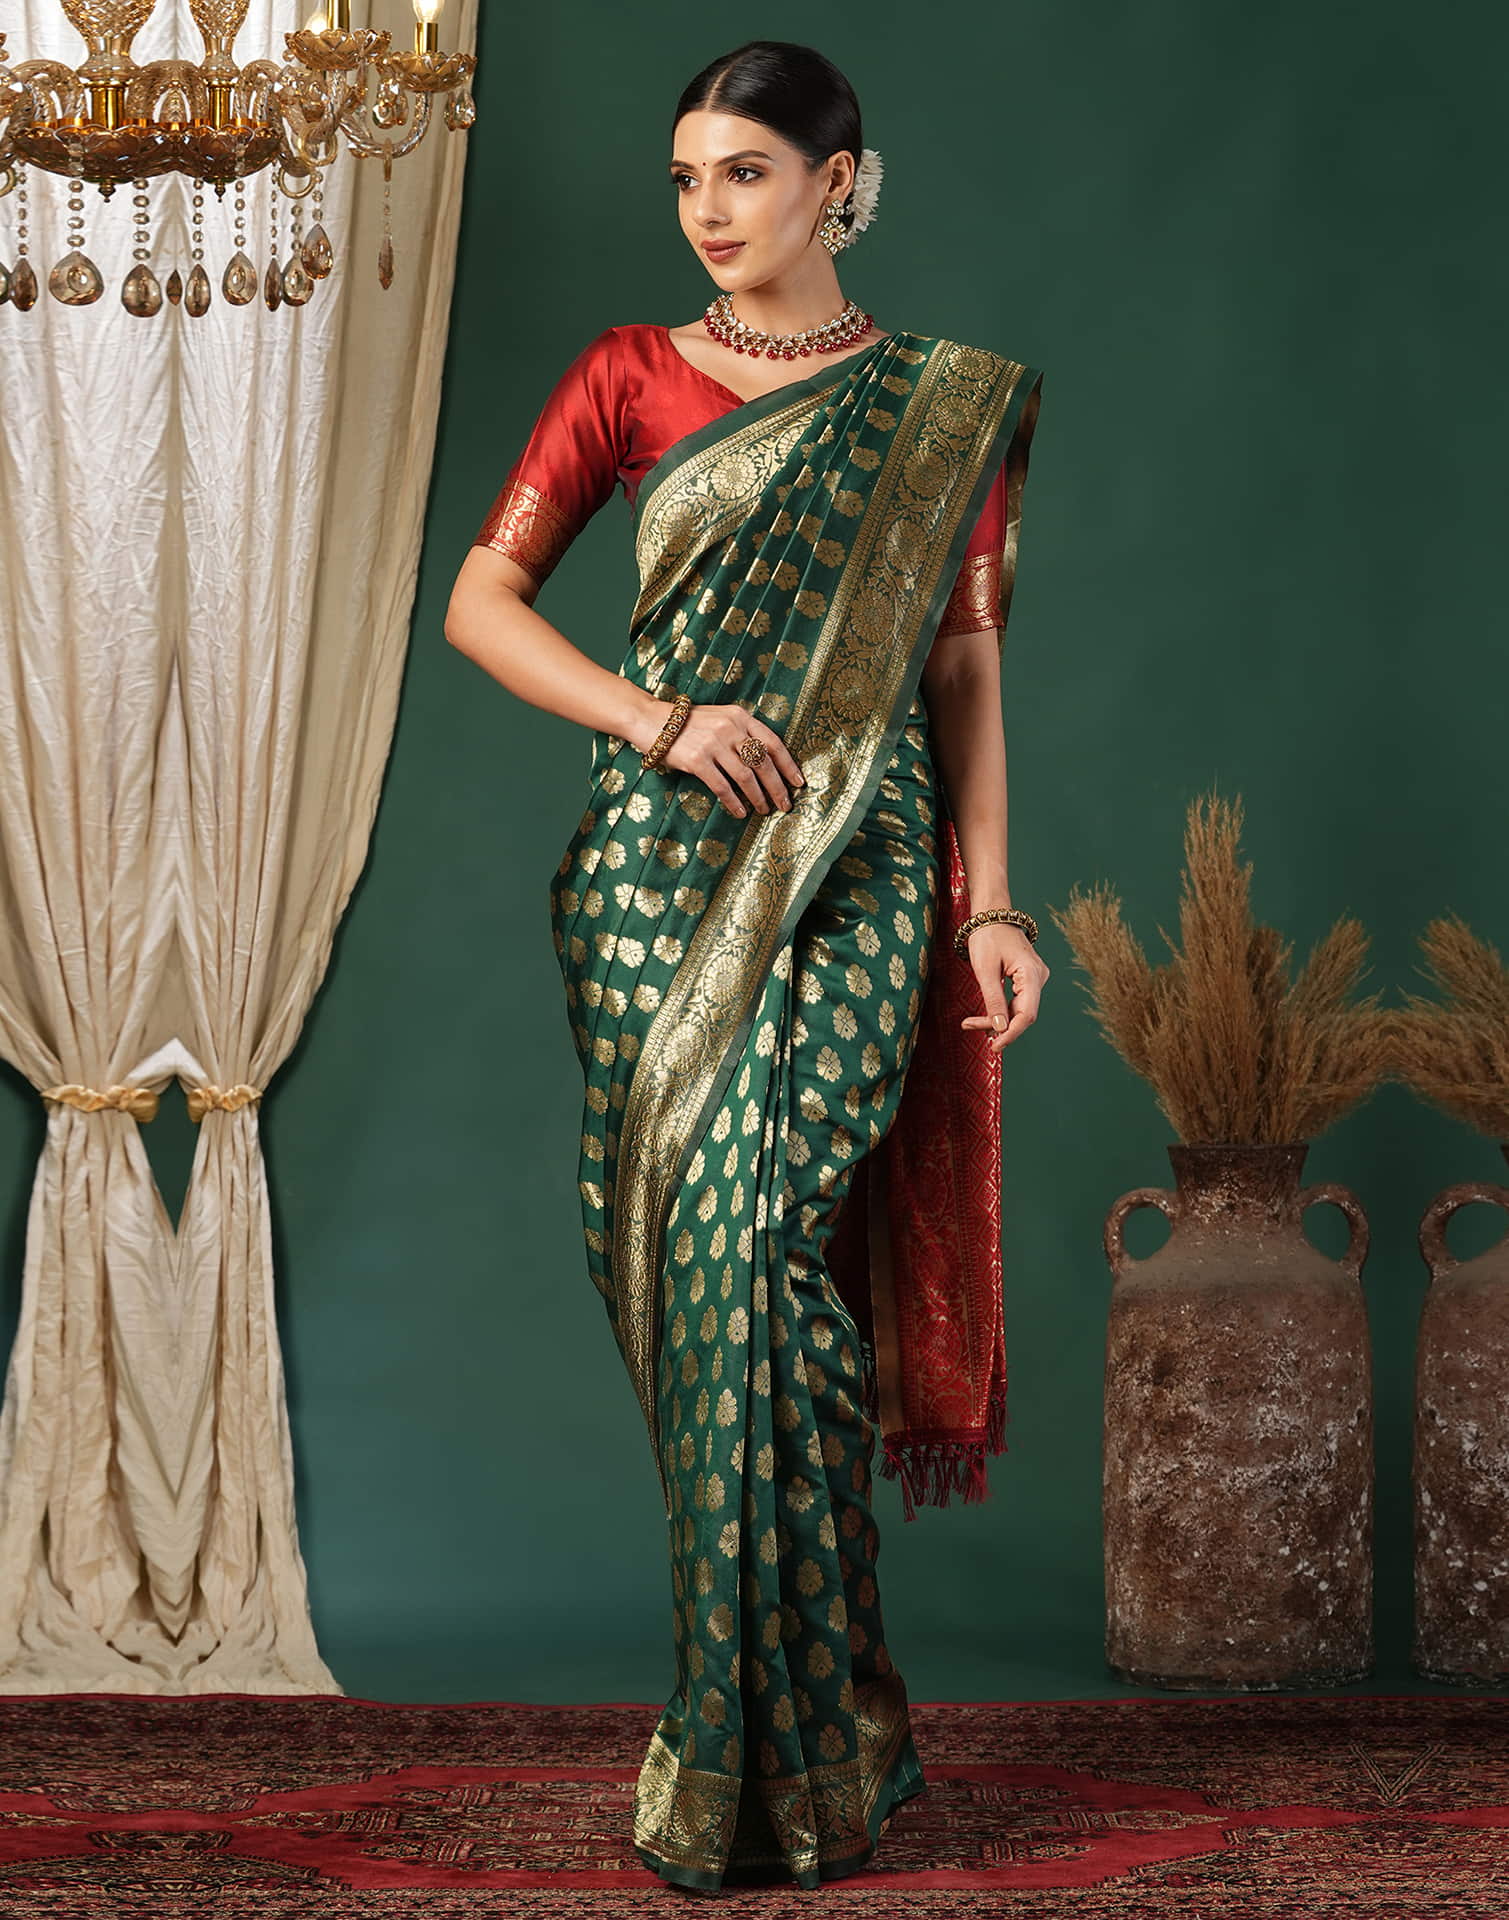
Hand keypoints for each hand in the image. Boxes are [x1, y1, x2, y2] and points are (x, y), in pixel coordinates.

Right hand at [657, 703, 805, 817]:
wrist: (653, 721)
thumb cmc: (690, 724)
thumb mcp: (721, 718)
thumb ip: (743, 733)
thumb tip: (767, 763)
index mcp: (740, 717)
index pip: (773, 743)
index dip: (788, 765)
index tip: (798, 783)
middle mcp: (730, 728)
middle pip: (763, 763)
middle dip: (777, 787)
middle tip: (785, 805)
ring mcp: (713, 744)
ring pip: (746, 777)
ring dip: (758, 797)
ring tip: (764, 810)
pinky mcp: (697, 760)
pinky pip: (722, 787)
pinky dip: (734, 802)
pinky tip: (740, 812)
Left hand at [959, 923, 1047, 1052]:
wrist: (992, 915)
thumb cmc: (987, 937)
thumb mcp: (985, 969)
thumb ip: (993, 1000)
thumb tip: (1000, 1029)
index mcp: (1032, 974)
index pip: (1027, 1015)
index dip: (1011, 1034)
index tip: (995, 1047)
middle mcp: (1039, 978)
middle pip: (1022, 1014)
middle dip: (998, 1026)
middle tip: (968, 1025)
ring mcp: (1034, 979)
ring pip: (1018, 1010)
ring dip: (997, 1019)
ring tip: (970, 1022)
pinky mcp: (1027, 980)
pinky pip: (1016, 1002)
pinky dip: (1000, 1010)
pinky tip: (984, 1017)